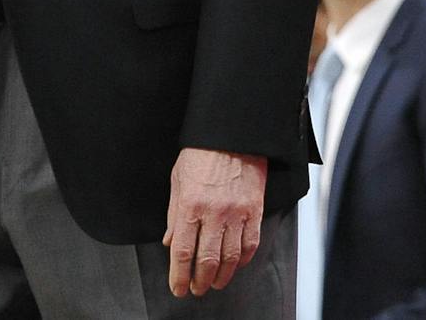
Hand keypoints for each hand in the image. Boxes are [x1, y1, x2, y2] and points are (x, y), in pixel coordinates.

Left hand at [163, 147, 267, 297]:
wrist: (231, 135)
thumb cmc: (201, 152)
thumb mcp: (178, 179)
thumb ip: (174, 214)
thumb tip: (170, 242)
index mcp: (190, 204)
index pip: (183, 251)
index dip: (179, 275)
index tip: (177, 287)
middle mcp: (214, 213)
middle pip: (207, 260)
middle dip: (199, 281)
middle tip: (195, 289)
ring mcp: (237, 214)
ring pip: (231, 258)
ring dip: (222, 276)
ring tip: (214, 283)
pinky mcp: (255, 211)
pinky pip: (250, 244)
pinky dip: (243, 260)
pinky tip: (236, 265)